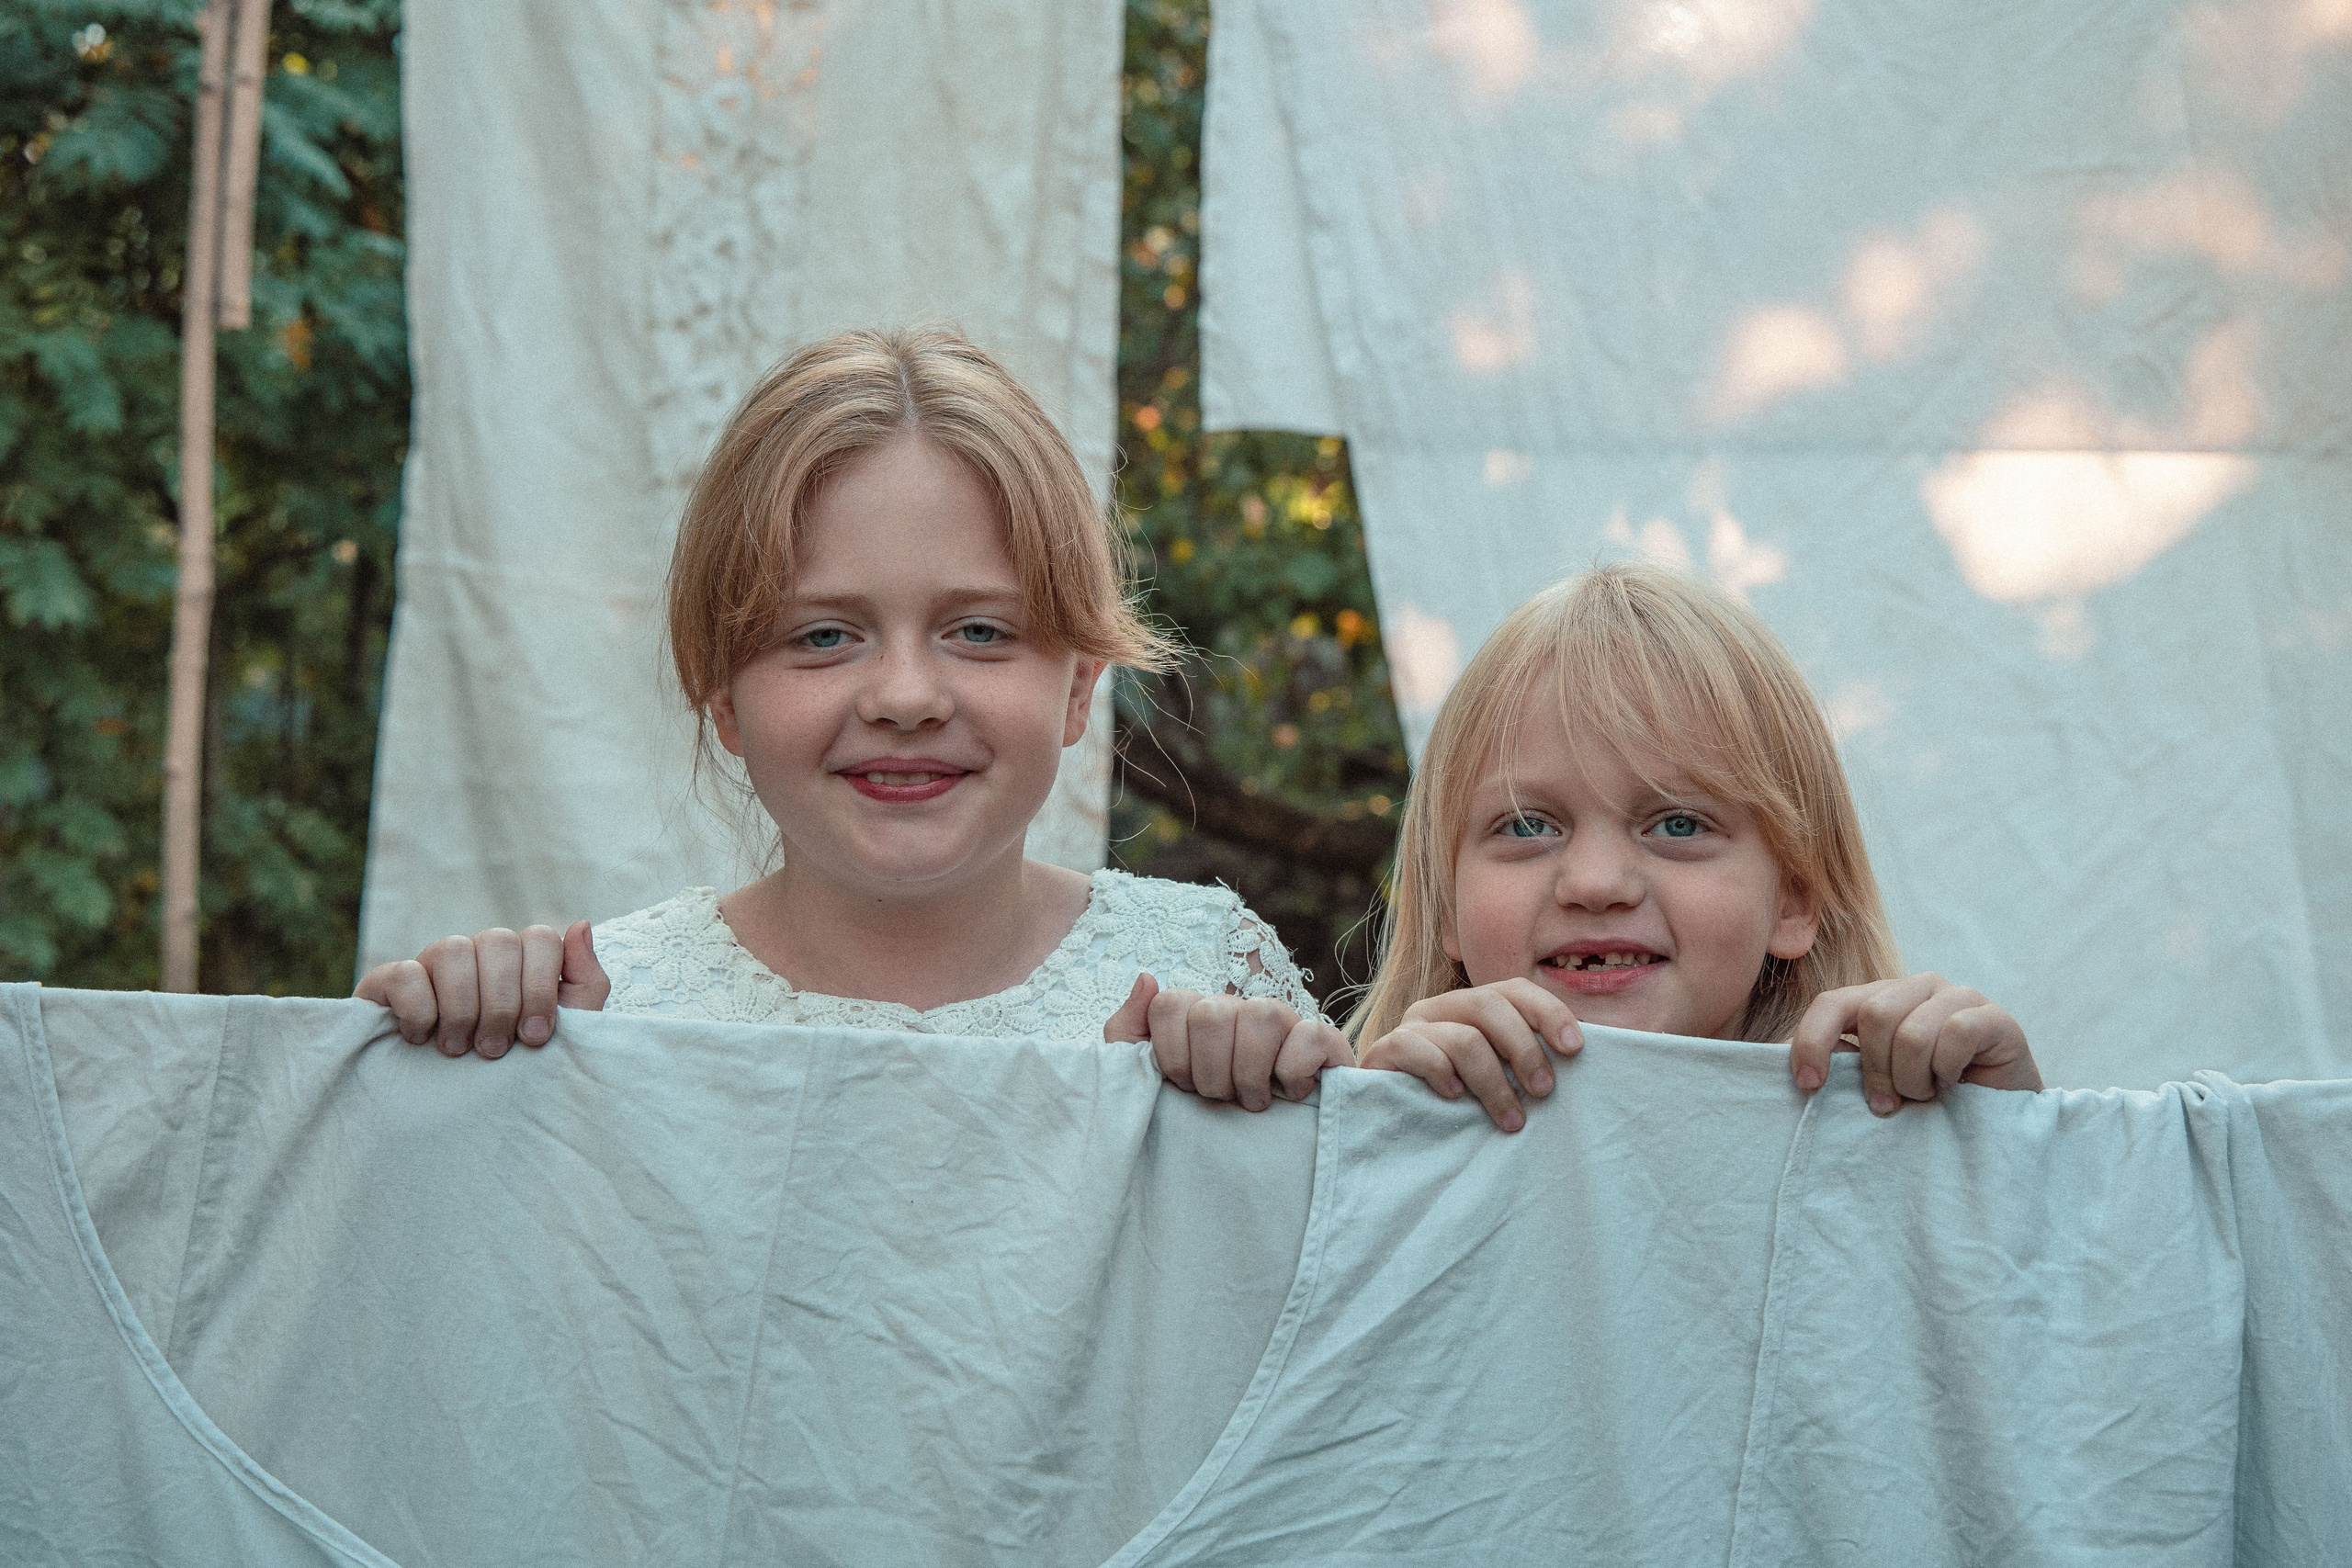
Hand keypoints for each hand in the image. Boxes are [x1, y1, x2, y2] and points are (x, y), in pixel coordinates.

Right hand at [354, 921, 610, 1058]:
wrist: (453, 1123)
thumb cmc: (517, 1075)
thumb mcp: (565, 1038)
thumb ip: (585, 984)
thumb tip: (581, 925)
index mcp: (521, 963)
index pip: (540, 938)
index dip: (540, 987)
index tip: (534, 1038)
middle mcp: (478, 955)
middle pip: (499, 941)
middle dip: (502, 1004)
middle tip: (494, 1051)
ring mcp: (431, 965)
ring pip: (452, 949)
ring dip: (462, 1008)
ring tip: (459, 1052)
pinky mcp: (386, 984)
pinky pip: (404, 973)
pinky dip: (419, 1010)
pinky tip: (421, 1040)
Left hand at [1103, 973, 1352, 1111]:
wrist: (1244, 1174)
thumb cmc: (1197, 1122)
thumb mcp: (1149, 1082)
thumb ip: (1129, 1032)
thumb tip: (1146, 978)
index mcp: (1200, 1016)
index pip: (1170, 1003)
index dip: (1170, 1053)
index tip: (1181, 1086)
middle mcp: (1242, 1012)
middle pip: (1212, 1013)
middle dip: (1208, 1072)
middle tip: (1219, 1099)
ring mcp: (1286, 1025)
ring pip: (1262, 1014)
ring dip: (1248, 1072)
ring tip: (1251, 1103)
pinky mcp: (1326, 1046)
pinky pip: (1311, 1035)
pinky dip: (1293, 1071)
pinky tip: (1289, 1094)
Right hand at [1356, 978, 1581, 1132]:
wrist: (1392, 1127)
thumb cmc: (1459, 1106)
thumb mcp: (1500, 1079)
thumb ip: (1528, 1064)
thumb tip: (1580, 1056)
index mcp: (1473, 1007)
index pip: (1514, 989)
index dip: (1549, 1012)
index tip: (1575, 1049)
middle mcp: (1441, 1008)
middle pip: (1489, 1006)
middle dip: (1525, 1050)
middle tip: (1544, 1092)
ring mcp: (1410, 1027)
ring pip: (1462, 1038)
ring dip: (1494, 1083)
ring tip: (1512, 1120)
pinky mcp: (1383, 1051)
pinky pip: (1416, 1048)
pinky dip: (1442, 1074)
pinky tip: (1455, 1099)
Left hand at [1789, 972, 2041, 1115]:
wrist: (1997, 1125)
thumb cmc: (1927, 1104)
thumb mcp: (1874, 1085)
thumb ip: (1840, 1068)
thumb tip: (1793, 1064)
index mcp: (1880, 999)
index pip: (1832, 1002)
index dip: (1813, 1041)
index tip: (1809, 1085)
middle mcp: (1917, 988)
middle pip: (1876, 1015)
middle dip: (1878, 1071)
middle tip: (1891, 1103)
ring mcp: (1959, 996)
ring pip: (1913, 1031)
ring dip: (1915, 1079)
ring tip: (1927, 1095)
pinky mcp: (1995, 1017)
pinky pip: (1956, 1033)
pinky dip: (1948, 1070)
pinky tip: (1956, 1084)